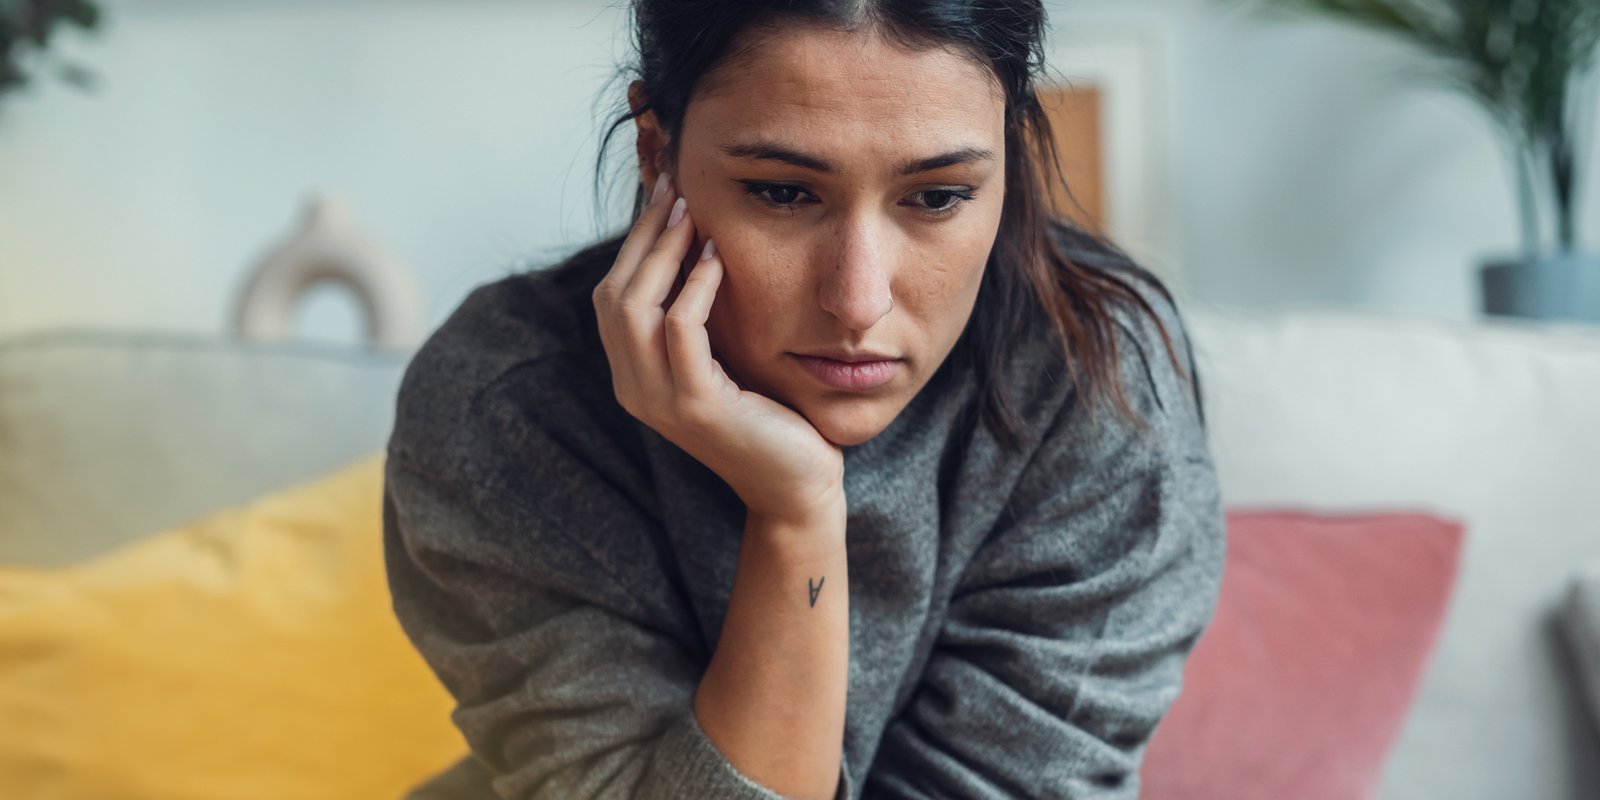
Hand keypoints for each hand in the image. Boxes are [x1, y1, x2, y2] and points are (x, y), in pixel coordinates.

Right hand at [592, 176, 844, 525]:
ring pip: (636, 306)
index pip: (612, 294)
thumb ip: (697, 317)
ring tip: (692, 214)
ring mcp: (659, 399)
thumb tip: (697, 245)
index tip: (663, 194)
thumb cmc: (767, 416)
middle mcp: (633, 387)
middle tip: (674, 190)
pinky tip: (718, 258)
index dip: (633, 242)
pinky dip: (695, 287)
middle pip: (614, 293)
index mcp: (633, 374)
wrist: (795, 483)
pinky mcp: (695, 405)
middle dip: (643, 235)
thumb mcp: (721, 359)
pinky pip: (680, 330)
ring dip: (662, 252)